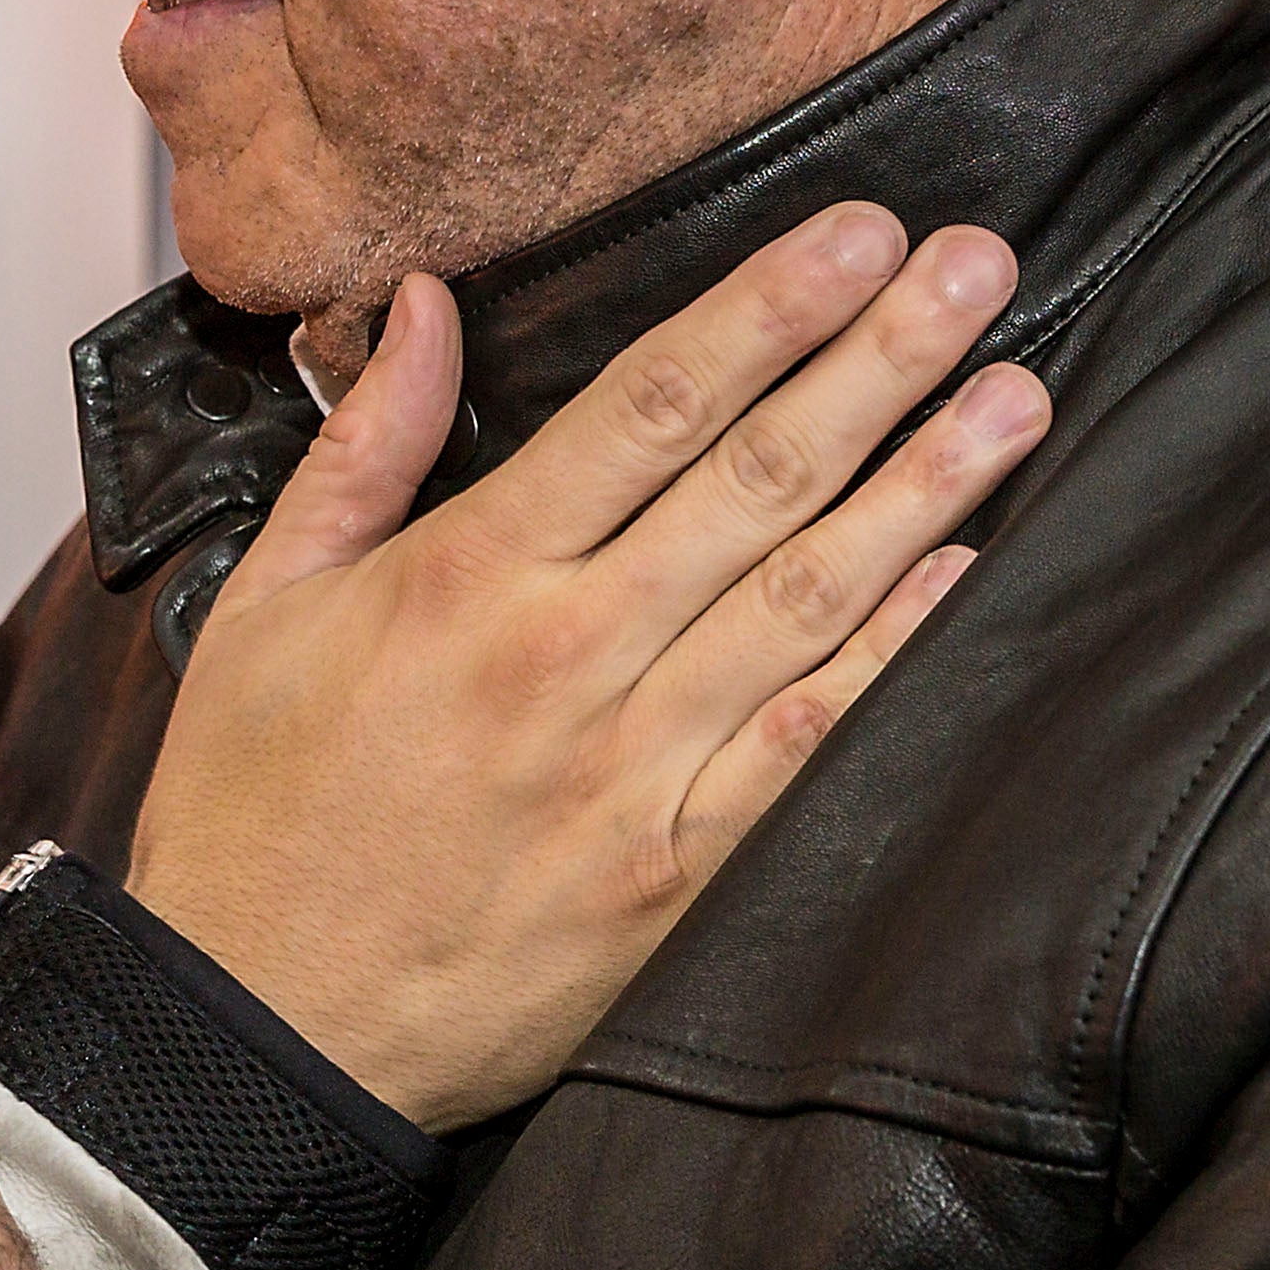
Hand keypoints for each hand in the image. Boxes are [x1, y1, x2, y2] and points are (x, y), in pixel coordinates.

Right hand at [132, 202, 1045, 1131]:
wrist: (259, 1036)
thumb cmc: (252, 819)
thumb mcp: (266, 606)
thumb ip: (365, 447)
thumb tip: (429, 305)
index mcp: (467, 579)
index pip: (650, 406)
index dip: (767, 309)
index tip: (859, 234)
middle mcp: (565, 661)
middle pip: (756, 479)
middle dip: (880, 360)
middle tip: (979, 268)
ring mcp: (631, 775)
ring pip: (807, 600)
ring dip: (924, 489)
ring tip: (1017, 398)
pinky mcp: (675, 880)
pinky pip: (805, 751)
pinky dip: (887, 662)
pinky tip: (962, 581)